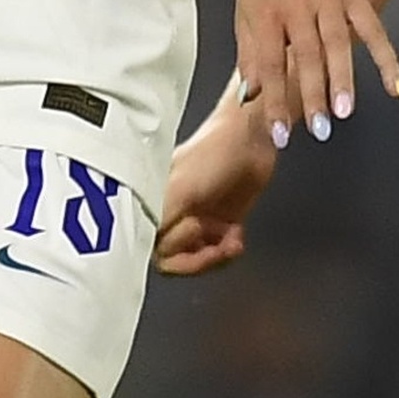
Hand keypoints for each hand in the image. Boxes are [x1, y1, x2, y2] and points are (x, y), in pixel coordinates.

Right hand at [155, 104, 278, 275]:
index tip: (192, 236)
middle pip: (170, 259)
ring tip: (230, 242)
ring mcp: (194, 219)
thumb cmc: (214, 152)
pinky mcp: (218, 224)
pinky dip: (228, 251)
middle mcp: (170, 214)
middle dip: (196, 257)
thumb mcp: (181, 188)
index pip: (145, 245)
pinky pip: (215, 253)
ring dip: (214, 256)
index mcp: (152, 203)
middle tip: (215, 243)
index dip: (170, 249)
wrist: (253, 138)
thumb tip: (146, 244)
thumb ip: (160, 219)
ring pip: (193, 259)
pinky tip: (237, 235)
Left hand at [232, 0, 398, 148]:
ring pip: (339, 43)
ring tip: (346, 111)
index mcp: (266, 10)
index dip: (274, 100)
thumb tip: (252, 95)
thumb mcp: (244, 6)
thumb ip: (250, 51)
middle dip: (313, 95)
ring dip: (344, 79)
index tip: (279, 133)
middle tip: (319, 129)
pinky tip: (396, 86)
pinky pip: (373, 28)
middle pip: (307, 55)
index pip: (270, 63)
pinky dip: (387, 58)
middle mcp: (298, 4)